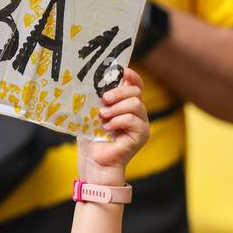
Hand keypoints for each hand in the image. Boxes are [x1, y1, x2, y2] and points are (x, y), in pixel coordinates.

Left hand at [77, 68, 148, 183]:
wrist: (93, 161)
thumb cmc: (91, 138)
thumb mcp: (90, 113)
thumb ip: (95, 99)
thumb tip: (91, 81)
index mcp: (125, 105)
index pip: (135, 86)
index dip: (132, 77)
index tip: (123, 71)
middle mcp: (137, 113)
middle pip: (136, 92)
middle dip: (118, 92)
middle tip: (103, 100)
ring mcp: (141, 124)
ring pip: (135, 104)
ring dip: (116, 108)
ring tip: (102, 116)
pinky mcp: (142, 134)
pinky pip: (132, 119)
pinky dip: (118, 121)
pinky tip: (107, 128)